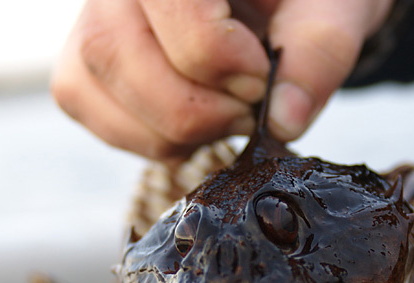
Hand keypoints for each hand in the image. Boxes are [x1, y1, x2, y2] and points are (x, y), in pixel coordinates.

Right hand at [52, 0, 392, 159]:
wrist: (273, 3)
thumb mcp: (333, 8)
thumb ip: (320, 52)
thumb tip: (284, 119)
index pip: (172, 5)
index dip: (221, 59)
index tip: (263, 78)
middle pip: (117, 51)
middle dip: (195, 108)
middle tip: (246, 110)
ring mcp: (87, 15)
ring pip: (94, 86)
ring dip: (171, 130)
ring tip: (224, 115)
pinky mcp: (80, 61)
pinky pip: (88, 109)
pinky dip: (146, 138)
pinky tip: (192, 124)